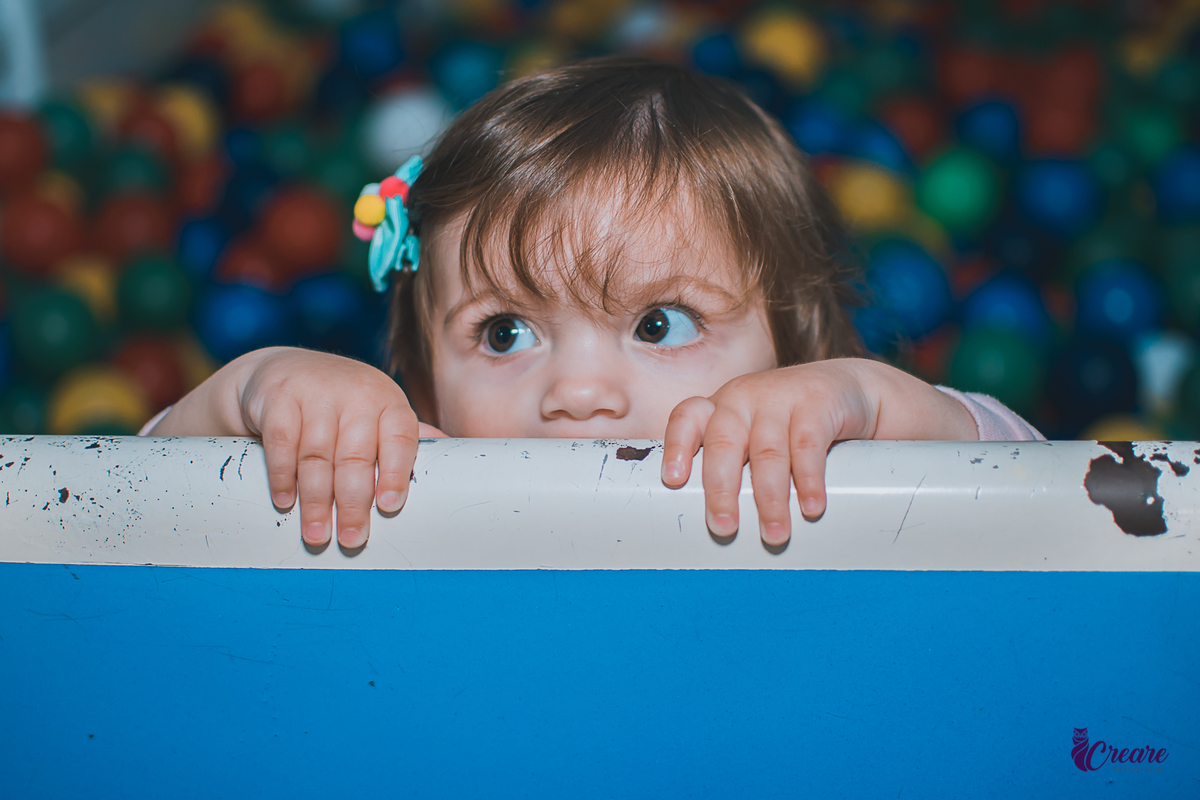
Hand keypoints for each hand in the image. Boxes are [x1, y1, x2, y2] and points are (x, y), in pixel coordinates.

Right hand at [150, 347, 444, 548]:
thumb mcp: (377, 415)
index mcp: (390, 403)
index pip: (402, 439)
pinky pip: (282, 443)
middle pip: (356, 457)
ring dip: (316, 500)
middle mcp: (358, 394)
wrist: (284, 370)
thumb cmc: (341, 405)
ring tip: (317, 535)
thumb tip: (459, 466)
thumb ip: (406, 443)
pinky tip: (286, 501)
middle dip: (353, 503)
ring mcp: (317, 392)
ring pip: (317, 455)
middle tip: (351, 540)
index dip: (397, 473)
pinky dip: (283, 476)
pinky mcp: (281, 396)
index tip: (390, 507)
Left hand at [658, 358, 976, 546]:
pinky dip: (808, 480)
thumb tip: (708, 528)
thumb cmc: (787, 424)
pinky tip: (811, 507)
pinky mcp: (816, 402)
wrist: (846, 389)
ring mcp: (779, 396)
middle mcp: (742, 398)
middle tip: (723, 529)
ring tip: (774, 535)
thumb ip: (730, 463)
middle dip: (721, 491)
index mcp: (719, 408)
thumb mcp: (752, 433)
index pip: (686, 418)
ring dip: (770, 499)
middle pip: (723, 444)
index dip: (676, 448)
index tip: (673, 481)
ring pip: (767, 452)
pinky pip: (808, 445)